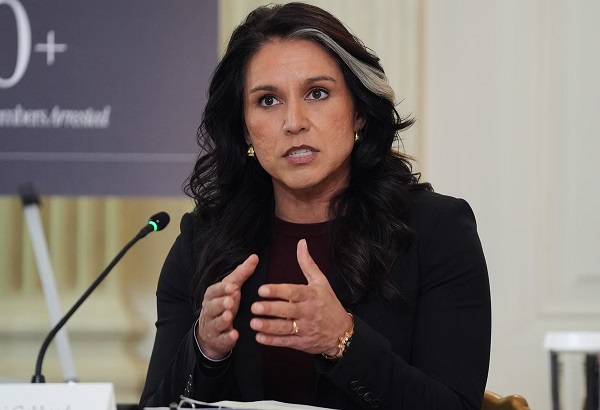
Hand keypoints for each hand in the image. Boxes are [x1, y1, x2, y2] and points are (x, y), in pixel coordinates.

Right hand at [197, 254, 257, 358]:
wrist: (213, 332)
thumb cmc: (225, 305)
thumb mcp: (232, 288)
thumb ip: (242, 273)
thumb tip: (254, 257)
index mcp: (212, 296)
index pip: (214, 290)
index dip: (222, 289)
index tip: (232, 287)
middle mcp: (209, 310)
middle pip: (213, 306)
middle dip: (221, 303)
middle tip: (230, 301)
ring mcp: (213, 326)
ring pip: (216, 322)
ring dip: (222, 319)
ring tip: (230, 316)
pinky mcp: (218, 340)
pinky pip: (222, 339)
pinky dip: (227, 337)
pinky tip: (235, 334)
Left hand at [249, 239, 351, 356]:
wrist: (342, 332)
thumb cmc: (329, 304)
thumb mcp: (321, 282)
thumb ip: (307, 263)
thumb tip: (301, 243)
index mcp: (311, 295)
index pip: (293, 292)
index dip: (277, 291)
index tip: (262, 290)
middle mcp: (308, 311)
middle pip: (287, 310)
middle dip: (270, 309)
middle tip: (254, 307)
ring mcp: (306, 328)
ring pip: (285, 328)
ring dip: (268, 326)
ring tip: (253, 323)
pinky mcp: (303, 342)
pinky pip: (286, 342)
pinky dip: (272, 341)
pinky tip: (260, 337)